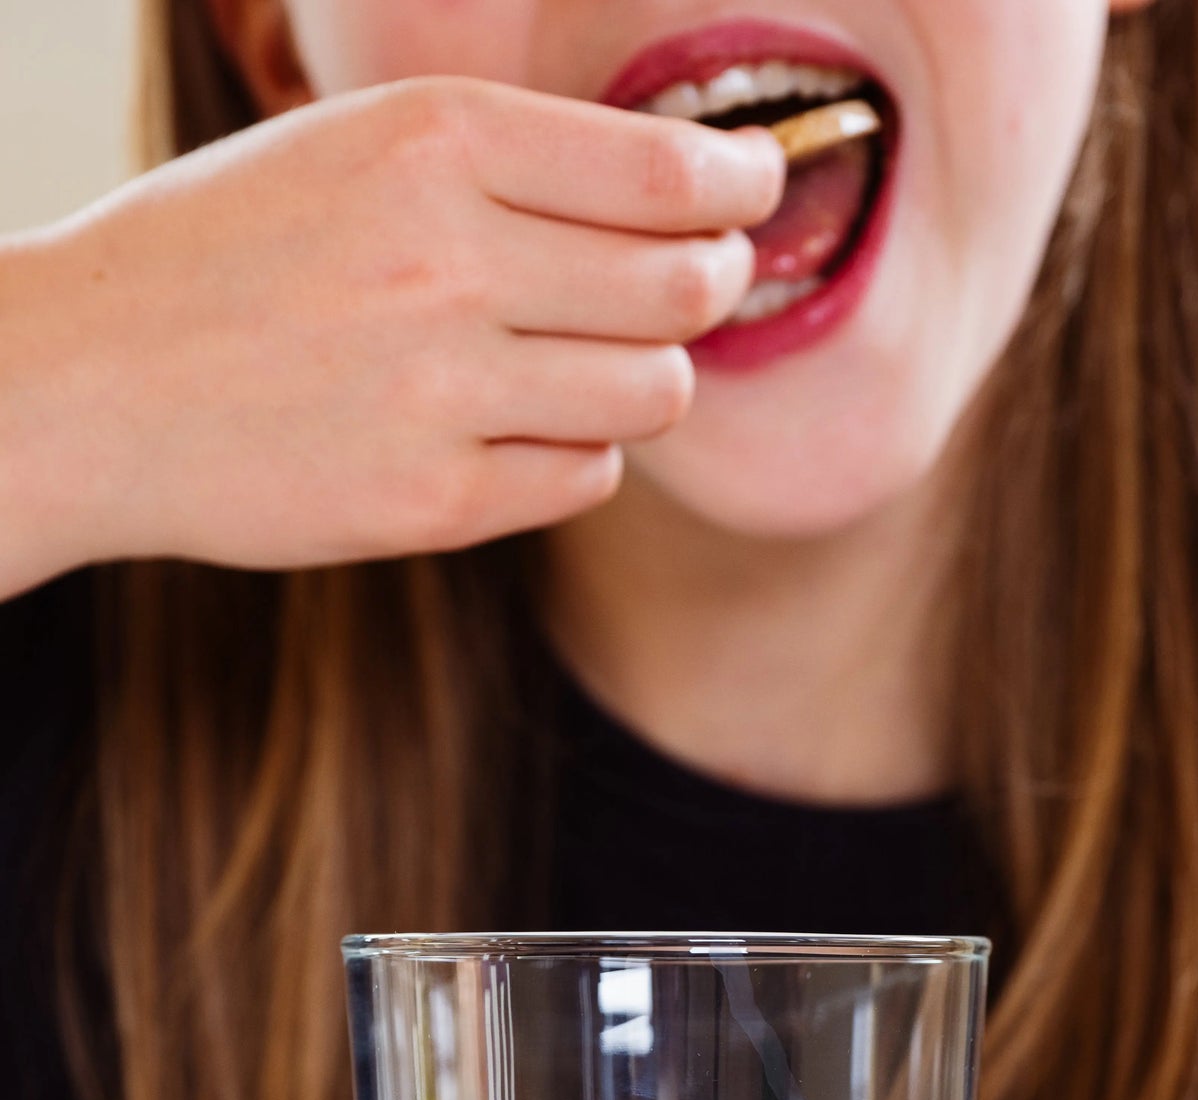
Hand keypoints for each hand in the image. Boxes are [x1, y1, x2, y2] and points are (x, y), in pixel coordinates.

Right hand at [0, 77, 783, 594]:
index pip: (667, 171)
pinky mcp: (432, 501)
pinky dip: (580, 451)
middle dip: (713, 285)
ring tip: (592, 364)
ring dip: (649, 377)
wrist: (85, 380)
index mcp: (433, 140)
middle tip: (697, 285)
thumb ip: (505, 166)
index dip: (742, 188)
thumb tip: (673, 201)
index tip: (752, 196)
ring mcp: (441, 390)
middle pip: (685, 285)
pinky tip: (519, 427)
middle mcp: (448, 259)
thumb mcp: (349, 148)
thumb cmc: (224, 254)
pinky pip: (588, 474)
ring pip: (654, 390)